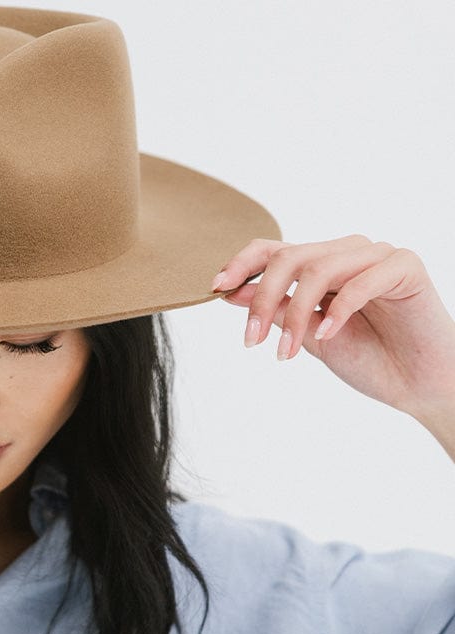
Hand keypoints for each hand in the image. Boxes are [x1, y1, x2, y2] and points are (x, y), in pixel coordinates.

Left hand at [212, 235, 454, 423]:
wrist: (417, 384)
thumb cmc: (368, 360)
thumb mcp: (308, 338)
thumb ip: (276, 312)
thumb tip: (230, 292)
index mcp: (321, 267)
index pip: (273, 250)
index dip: (242, 264)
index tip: (216, 288)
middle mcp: (346, 254)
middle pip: (290, 257)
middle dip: (262, 298)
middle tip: (250, 341)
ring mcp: (376, 256)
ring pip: (320, 267)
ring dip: (295, 314)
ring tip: (286, 353)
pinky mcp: (405, 266)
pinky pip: (362, 279)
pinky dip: (339, 310)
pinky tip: (327, 336)